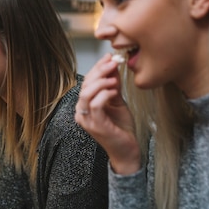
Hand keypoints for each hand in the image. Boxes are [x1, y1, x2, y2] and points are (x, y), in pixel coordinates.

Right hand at [76, 54, 140, 174]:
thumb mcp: (117, 101)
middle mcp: (81, 112)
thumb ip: (113, 85)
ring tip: (114, 79)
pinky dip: (104, 94)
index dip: (97, 68)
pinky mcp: (96, 126)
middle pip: (85, 85)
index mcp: (85, 106)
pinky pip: (95, 105)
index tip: (109, 58)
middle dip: (99, 71)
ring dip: (101, 82)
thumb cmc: (121, 128)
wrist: (127, 150)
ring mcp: (87, 120)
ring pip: (87, 94)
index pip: (86, 82)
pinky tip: (114, 91)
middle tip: (113, 63)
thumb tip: (113, 65)